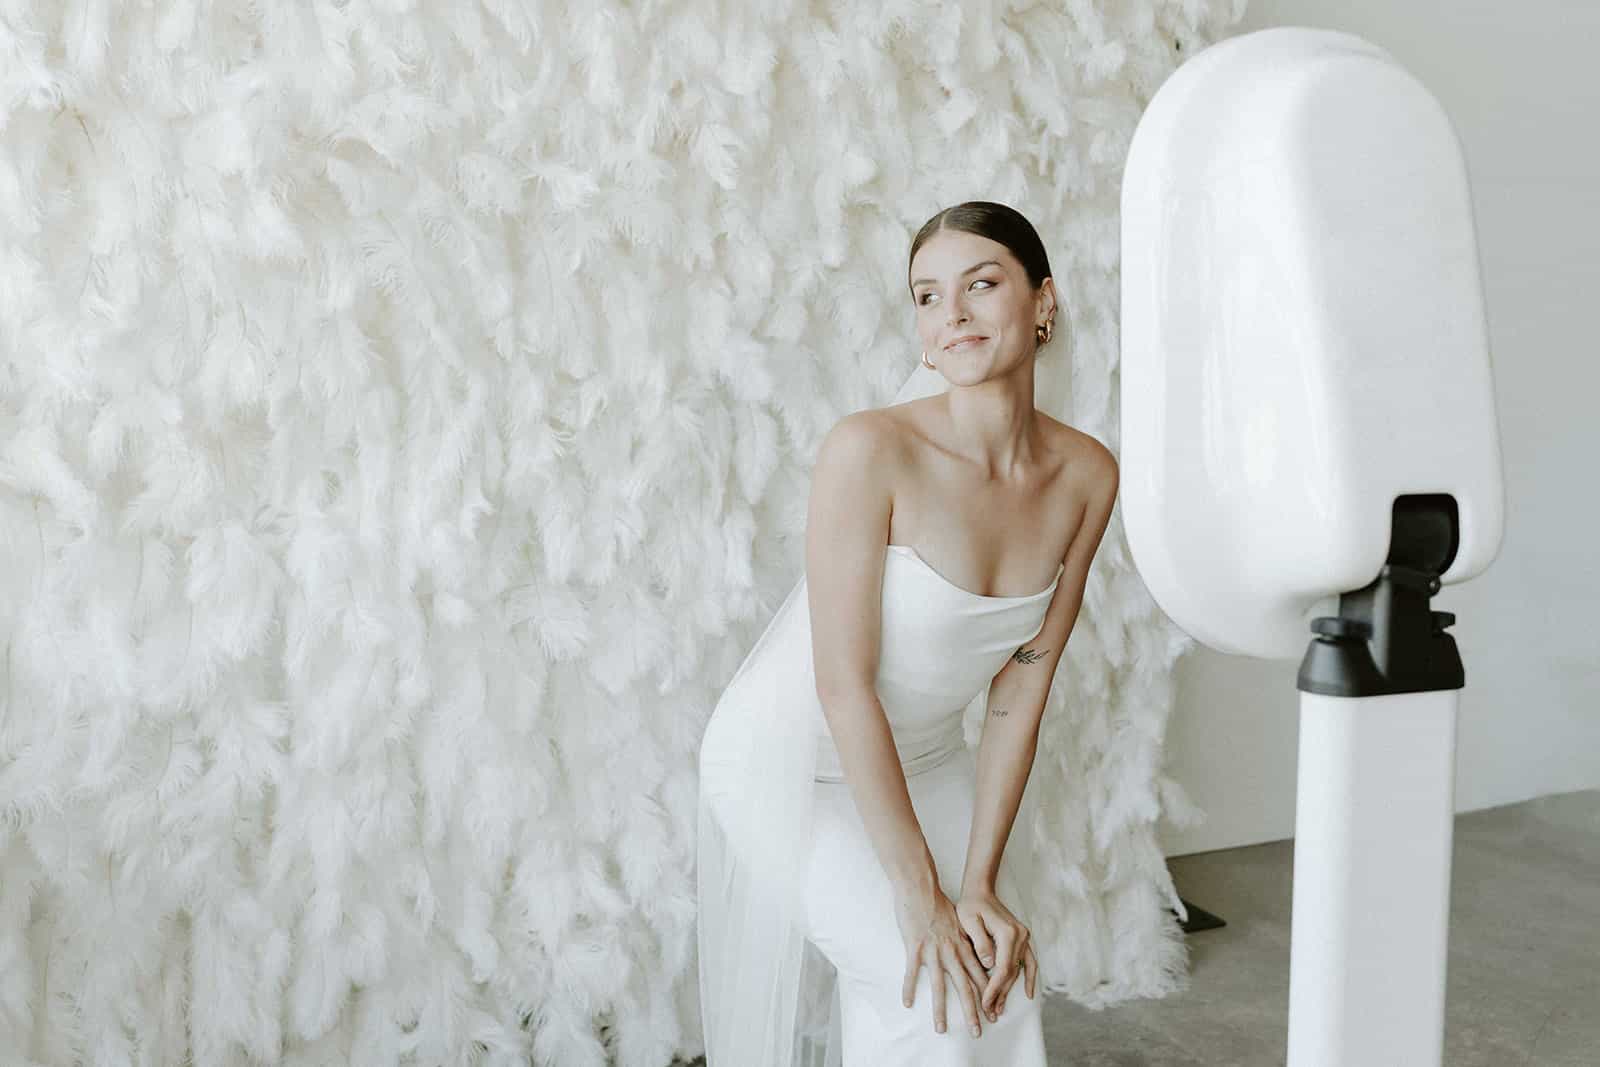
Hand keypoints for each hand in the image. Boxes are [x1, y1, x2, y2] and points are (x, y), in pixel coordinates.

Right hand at [893, 882, 990, 1036]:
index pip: (979, 977)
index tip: (993, 1014)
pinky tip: (907, 1003)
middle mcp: (952, 952)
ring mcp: (933, 951)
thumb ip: (968, 942)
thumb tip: (979, 957)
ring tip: (941, 1028)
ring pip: (939, 987)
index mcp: (963, 947)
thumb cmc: (939, 904)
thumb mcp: (960, 923)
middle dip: (972, 1011)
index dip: (987, 997)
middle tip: (977, 1031)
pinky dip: (909, 989)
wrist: (921, 888)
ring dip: (941, 1010)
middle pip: (965, 987)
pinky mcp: (915, 947)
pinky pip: (911, 972)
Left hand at [956, 886, 1037, 1019]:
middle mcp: (1020, 935)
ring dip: (1011, 989)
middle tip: (989, 1011)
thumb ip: (980, 942)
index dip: (994, 988)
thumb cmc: (971, 905)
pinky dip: (1030, 977)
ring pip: (1020, 969)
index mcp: (1008, 933)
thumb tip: (989, 964)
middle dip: (1000, 993)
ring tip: (1000, 1007)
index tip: (985, 1002)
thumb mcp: (969, 921)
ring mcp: (1024, 937)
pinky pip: (1030, 961)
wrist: (980, 891)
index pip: (1003, 968)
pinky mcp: (1022, 939)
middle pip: (1012, 972)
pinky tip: (1029, 993)